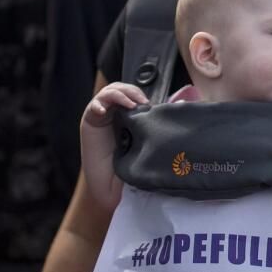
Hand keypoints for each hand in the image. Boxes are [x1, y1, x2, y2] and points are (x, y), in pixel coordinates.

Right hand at [80, 83, 146, 207]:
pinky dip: (98, 105)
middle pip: (119, 89)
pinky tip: (103, 110)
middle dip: (130, 91)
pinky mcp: (90, 121)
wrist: (113, 182)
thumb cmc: (130, 162)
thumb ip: (156, 123)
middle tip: (140, 101)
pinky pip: (93, 107)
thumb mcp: (146, 139)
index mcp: (126, 112)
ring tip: (128, 105)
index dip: (138, 94)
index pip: (131, 93)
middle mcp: (113, 111)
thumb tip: (181, 105)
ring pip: (107, 93)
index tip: (149, 104)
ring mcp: (101, 115)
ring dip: (118, 95)